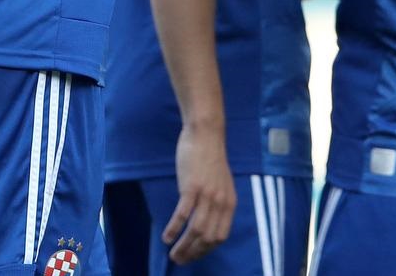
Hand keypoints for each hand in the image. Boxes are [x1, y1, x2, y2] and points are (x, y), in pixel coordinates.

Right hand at [162, 122, 235, 263]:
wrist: (206, 134)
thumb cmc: (210, 158)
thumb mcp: (220, 183)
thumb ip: (216, 202)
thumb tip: (206, 221)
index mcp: (229, 203)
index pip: (220, 237)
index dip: (206, 250)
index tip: (194, 255)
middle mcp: (221, 202)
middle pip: (208, 238)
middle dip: (193, 253)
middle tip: (180, 260)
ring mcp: (207, 195)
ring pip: (195, 231)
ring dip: (183, 246)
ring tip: (172, 254)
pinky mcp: (191, 187)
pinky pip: (182, 215)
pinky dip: (173, 229)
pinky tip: (166, 237)